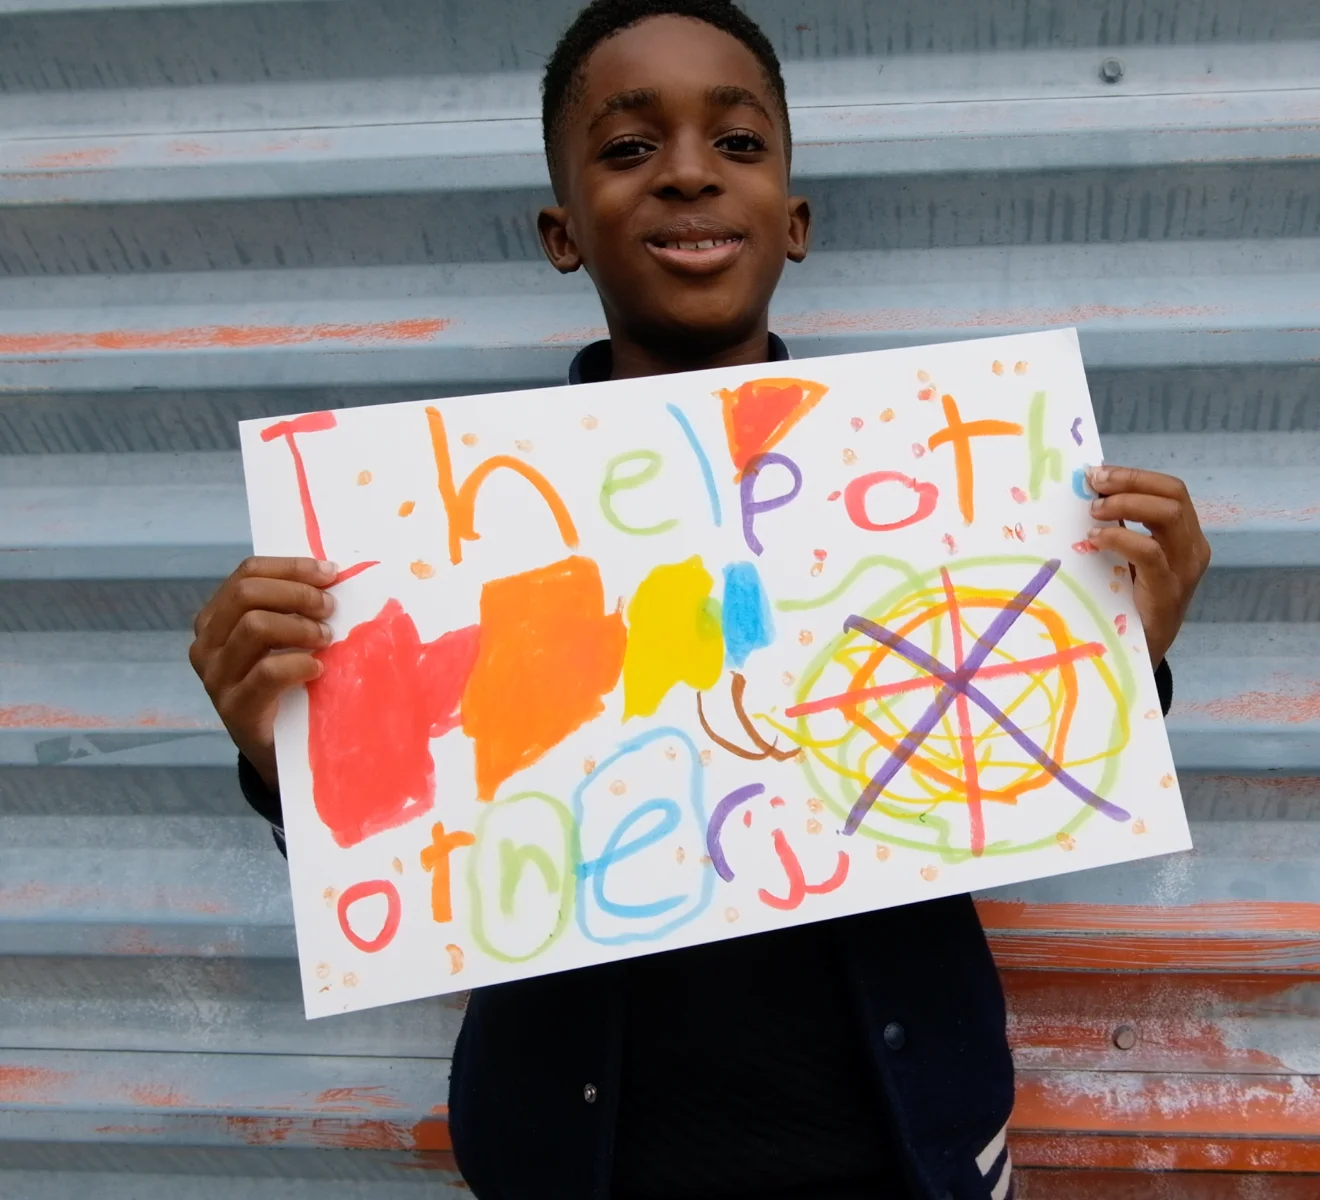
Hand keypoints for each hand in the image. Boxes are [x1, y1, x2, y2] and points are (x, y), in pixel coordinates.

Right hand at [189, 556, 337, 790]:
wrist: (276, 746)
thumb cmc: (285, 684)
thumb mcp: (281, 640)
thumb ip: (290, 608)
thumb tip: (329, 574)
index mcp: (216, 618)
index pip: (247, 573)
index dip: (291, 567)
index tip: (329, 573)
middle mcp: (207, 644)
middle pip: (247, 594)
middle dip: (297, 593)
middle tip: (329, 608)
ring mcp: (216, 677)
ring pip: (254, 626)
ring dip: (300, 626)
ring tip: (325, 638)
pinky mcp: (234, 708)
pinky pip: (267, 672)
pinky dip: (299, 663)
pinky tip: (317, 667)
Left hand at [1086, 466, 1209, 667]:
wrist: (1142, 654)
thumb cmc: (1129, 602)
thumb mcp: (1128, 559)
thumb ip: (1120, 529)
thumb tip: (1088, 494)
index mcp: (1185, 536)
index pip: (1171, 489)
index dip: (1135, 475)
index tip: (1098, 472)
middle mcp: (1192, 548)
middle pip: (1173, 494)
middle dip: (1130, 481)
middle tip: (1093, 484)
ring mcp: (1185, 570)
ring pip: (1168, 514)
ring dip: (1126, 504)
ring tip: (1094, 512)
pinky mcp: (1168, 591)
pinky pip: (1150, 552)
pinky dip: (1120, 537)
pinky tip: (1095, 539)